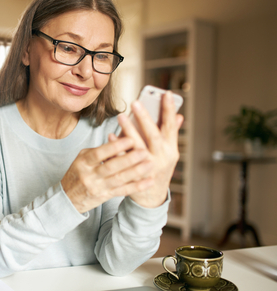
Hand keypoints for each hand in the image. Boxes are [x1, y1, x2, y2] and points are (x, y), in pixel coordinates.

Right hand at [61, 135, 154, 213]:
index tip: (129, 139)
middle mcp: (90, 175)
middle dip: (128, 159)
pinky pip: (122, 191)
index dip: (114, 147)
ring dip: (136, 172)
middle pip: (110, 167)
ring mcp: (97, 187)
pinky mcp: (104, 197)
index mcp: (83, 162)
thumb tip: (118, 139)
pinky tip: (148, 181)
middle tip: (144, 151)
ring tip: (150, 164)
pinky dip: (136, 186)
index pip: (99, 154)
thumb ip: (98, 151)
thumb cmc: (78, 173)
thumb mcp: (81, 159)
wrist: (68, 198)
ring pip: (119, 179)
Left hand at [118, 91, 183, 207]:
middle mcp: (161, 158)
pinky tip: (111, 136)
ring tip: (121, 116)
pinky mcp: (133, 175)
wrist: (151, 197)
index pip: (171, 127)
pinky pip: (124, 160)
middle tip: (136, 102)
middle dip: (145, 118)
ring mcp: (147, 168)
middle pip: (153, 135)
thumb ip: (171, 134)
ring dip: (129, 131)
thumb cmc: (159, 169)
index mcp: (171, 150)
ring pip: (138, 147)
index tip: (166, 93)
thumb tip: (178, 116)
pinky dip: (117, 148)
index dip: (169, 110)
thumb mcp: (168, 152)